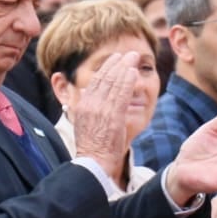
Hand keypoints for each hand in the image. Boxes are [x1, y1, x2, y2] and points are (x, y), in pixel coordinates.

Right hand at [70, 52, 137, 173]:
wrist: (93, 163)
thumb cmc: (93, 149)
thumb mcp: (86, 125)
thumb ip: (90, 109)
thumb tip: (89, 96)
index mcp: (83, 106)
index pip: (95, 82)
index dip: (106, 69)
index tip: (115, 60)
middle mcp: (90, 105)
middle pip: (104, 78)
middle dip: (117, 63)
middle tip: (127, 54)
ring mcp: (101, 110)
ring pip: (114, 83)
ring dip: (125, 68)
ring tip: (133, 58)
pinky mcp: (112, 116)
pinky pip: (121, 94)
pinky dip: (127, 81)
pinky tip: (133, 72)